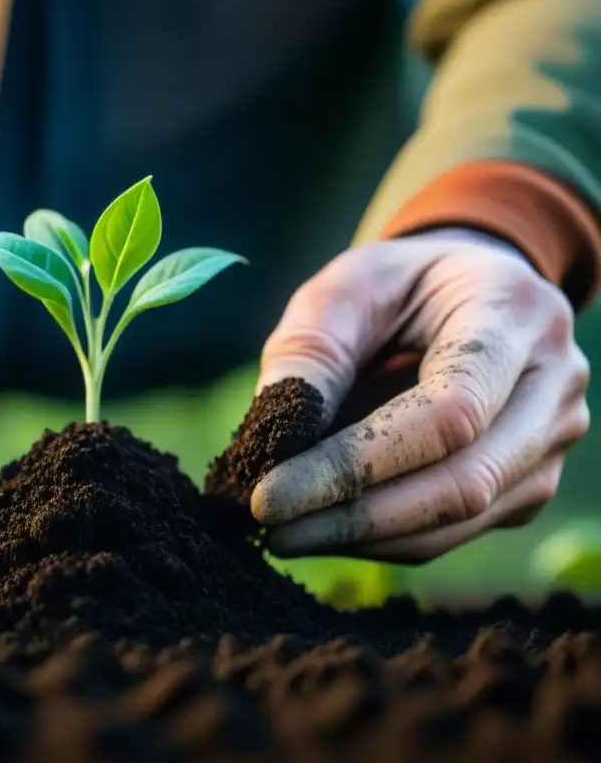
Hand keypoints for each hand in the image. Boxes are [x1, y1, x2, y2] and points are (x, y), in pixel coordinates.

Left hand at [252, 229, 589, 563]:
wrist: (467, 288)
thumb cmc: (398, 285)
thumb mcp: (342, 288)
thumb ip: (310, 354)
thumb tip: (275, 447)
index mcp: (513, 314)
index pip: (447, 414)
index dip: (354, 465)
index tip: (268, 495)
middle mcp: (554, 383)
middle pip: (464, 482)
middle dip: (355, 518)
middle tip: (270, 532)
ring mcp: (551, 441)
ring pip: (463, 518)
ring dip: (365, 538)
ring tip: (286, 535)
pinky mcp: (528, 483)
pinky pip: (457, 530)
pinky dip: (385, 538)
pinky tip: (325, 528)